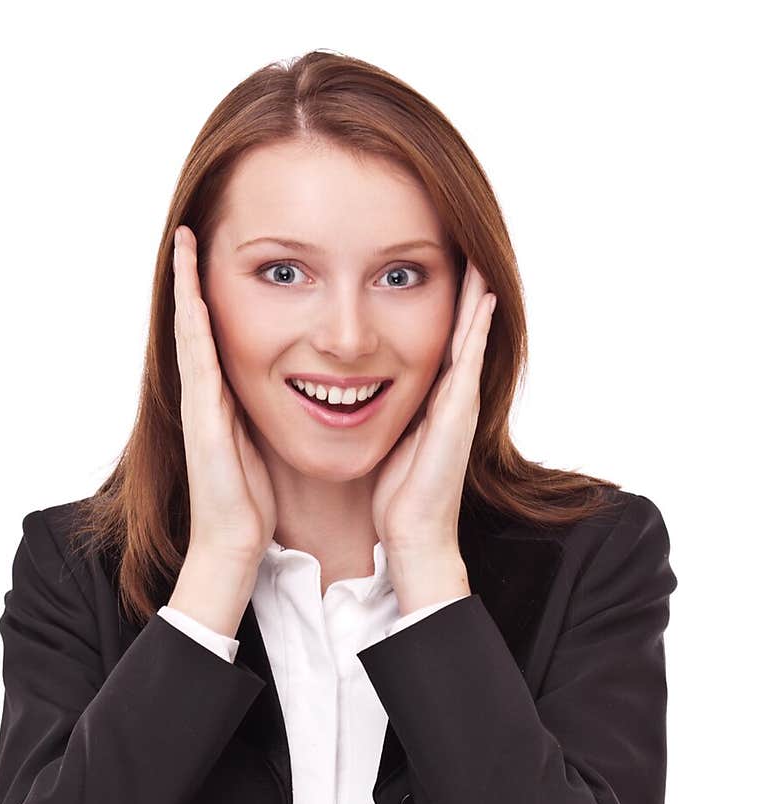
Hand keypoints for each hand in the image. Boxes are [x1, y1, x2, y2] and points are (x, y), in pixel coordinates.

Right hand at [173, 225, 277, 561]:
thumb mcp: (264, 443)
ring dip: (186, 286)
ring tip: (185, 242)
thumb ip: (267, 413)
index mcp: (223, 398)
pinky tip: (191, 293)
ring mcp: (199, 402)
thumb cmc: (252, 500)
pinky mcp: (201, 415)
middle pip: (196, 322)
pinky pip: (196, 359)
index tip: (216, 255)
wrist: (234, 541)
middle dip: (192, 277)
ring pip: (190, 331)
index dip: (213, 294)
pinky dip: (192, 323)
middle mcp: (205, 394)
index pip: (216, 334)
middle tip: (191, 230)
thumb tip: (292, 391)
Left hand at [370, 262, 496, 553]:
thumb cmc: (394, 497)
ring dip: (475, 296)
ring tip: (479, 253)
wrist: (413, 535)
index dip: (434, 303)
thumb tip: (348, 391)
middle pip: (460, 329)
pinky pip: (470, 360)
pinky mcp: (459, 415)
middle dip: (462, 289)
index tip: (428, 263)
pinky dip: (478, 327)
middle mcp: (451, 397)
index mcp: (430, 400)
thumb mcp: (383, 439)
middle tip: (464, 242)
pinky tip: (482, 297)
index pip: (434, 338)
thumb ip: (379, 411)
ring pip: (470, 336)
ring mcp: (459, 404)